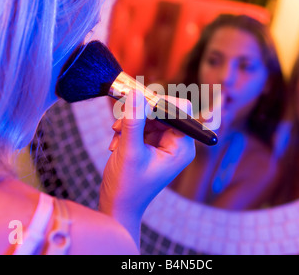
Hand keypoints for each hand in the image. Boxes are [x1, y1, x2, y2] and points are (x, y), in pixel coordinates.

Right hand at [98, 90, 194, 246]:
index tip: (136, 102)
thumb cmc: (127, 187)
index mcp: (181, 148)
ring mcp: (164, 144)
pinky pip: (141, 125)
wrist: (117, 206)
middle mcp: (177, 144)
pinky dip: (127, 129)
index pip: (179, 111)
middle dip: (139, 114)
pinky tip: (117, 144)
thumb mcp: (129, 152)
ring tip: (117, 137)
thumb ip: (134, 121)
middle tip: (120, 123)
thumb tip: (136, 94)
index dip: (159, 103)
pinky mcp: (151, 144)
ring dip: (130, 122)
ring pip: (149, 116)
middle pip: (163, 111)